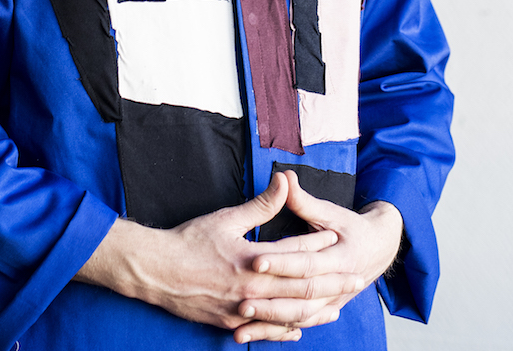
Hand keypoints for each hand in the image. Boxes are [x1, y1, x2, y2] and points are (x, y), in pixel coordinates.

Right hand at [74, 172, 340, 341]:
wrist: (155, 271)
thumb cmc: (188, 241)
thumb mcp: (226, 218)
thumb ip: (260, 205)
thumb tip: (284, 182)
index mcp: (254, 259)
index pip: (297, 252)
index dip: (321, 246)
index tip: (341, 241)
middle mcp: (253, 288)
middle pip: (302, 287)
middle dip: (332, 284)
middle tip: (357, 281)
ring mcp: (242, 308)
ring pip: (288, 314)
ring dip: (315, 311)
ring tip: (336, 309)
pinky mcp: (230, 322)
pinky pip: (264, 328)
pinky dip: (284, 330)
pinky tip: (299, 329)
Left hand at [233, 171, 403, 338]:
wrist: (379, 249)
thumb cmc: (352, 228)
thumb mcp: (331, 212)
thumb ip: (304, 200)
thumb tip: (284, 177)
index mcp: (341, 257)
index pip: (306, 262)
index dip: (281, 262)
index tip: (254, 260)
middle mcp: (337, 284)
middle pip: (301, 297)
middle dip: (270, 300)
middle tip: (241, 301)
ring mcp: (331, 301)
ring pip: (298, 317)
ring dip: (270, 322)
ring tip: (241, 324)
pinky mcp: (322, 310)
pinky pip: (297, 325)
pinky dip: (276, 332)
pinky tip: (253, 335)